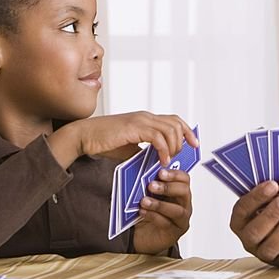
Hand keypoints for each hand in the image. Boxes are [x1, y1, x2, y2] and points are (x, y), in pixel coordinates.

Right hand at [49, 111, 197, 167]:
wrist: (84, 136)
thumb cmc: (104, 143)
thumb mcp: (130, 149)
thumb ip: (144, 152)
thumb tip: (158, 161)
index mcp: (145, 119)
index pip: (173, 120)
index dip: (186, 130)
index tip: (194, 143)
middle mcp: (145, 116)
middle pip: (176, 122)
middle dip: (185, 138)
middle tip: (182, 154)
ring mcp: (140, 120)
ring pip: (169, 129)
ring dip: (173, 146)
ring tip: (168, 160)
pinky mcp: (134, 127)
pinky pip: (157, 137)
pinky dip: (163, 149)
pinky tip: (161, 161)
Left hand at [132, 169, 191, 254]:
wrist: (143, 236)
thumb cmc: (148, 212)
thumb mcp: (149, 195)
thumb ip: (151, 185)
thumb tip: (143, 173)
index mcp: (179, 191)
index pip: (184, 179)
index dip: (174, 174)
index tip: (160, 172)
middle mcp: (183, 204)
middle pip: (184, 192)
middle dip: (167, 187)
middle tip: (151, 185)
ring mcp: (180, 220)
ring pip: (177, 210)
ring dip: (159, 204)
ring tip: (144, 201)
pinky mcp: (174, 233)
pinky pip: (166, 223)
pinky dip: (153, 216)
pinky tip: (142, 212)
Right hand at [229, 181, 278, 266]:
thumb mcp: (275, 195)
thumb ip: (272, 188)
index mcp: (240, 219)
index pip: (242, 209)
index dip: (256, 197)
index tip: (272, 185)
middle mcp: (248, 237)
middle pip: (254, 231)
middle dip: (271, 213)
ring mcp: (264, 252)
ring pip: (270, 245)